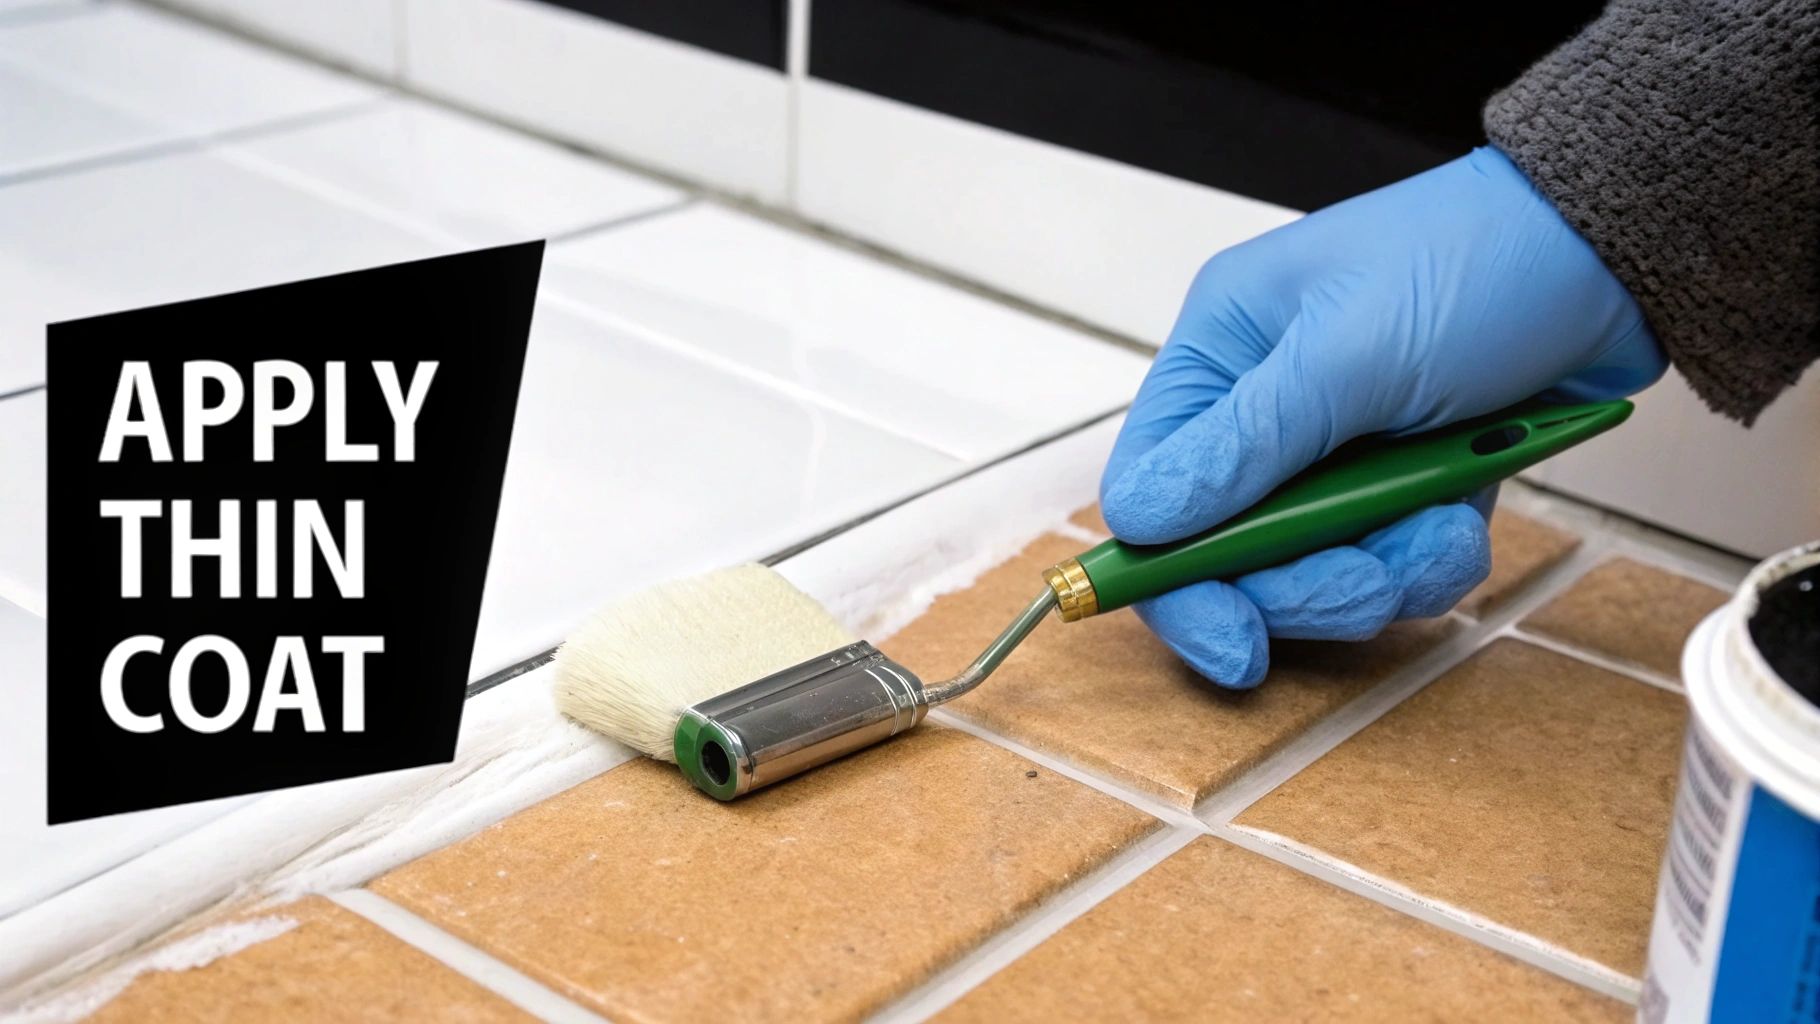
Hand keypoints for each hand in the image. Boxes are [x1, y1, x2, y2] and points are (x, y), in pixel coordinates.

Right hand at [1101, 146, 1664, 687]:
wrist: (1612, 249)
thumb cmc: (1480, 258)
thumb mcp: (1351, 353)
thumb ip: (1245, 444)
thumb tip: (1140, 516)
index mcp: (1221, 355)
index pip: (1153, 490)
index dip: (1175, 577)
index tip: (1229, 638)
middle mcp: (1262, 405)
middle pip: (1232, 552)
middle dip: (1301, 584)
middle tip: (1365, 585)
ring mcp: (1335, 447)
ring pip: (1315, 567)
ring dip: (1378, 572)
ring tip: (1438, 531)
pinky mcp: (1401, 477)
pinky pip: (1388, 558)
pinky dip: (1428, 558)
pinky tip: (1464, 519)